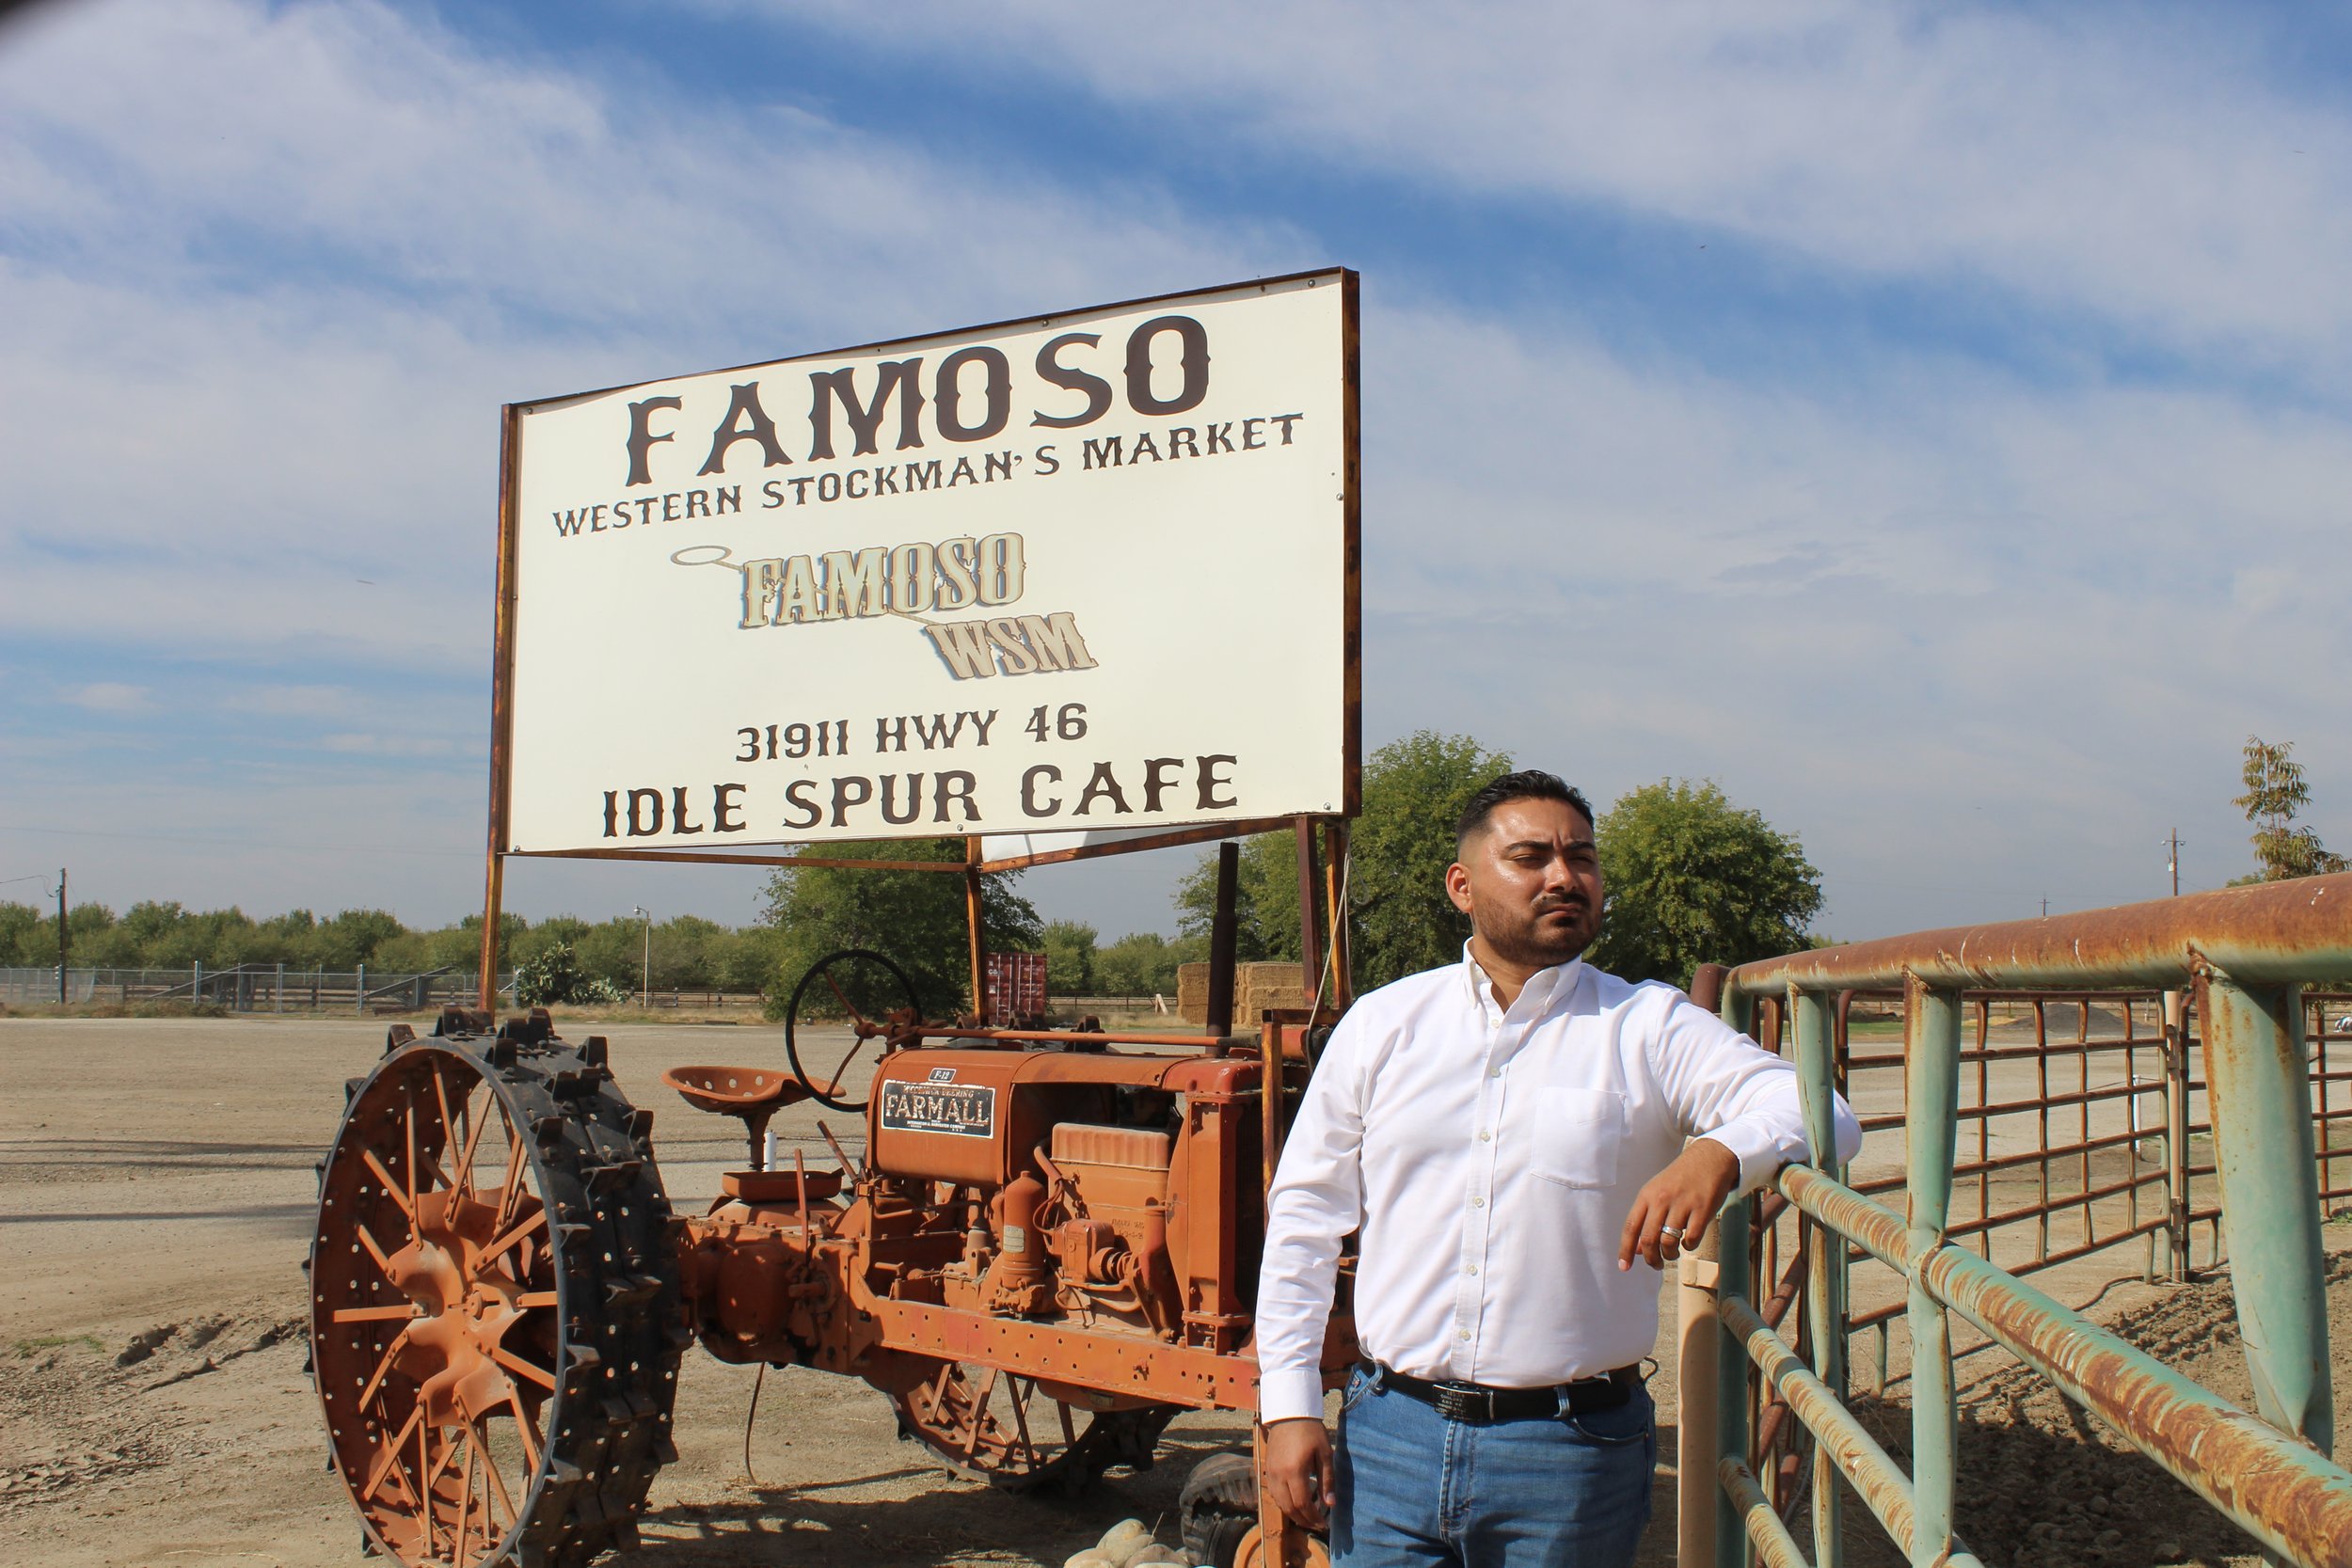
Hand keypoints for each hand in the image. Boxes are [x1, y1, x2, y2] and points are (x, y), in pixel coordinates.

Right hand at [1263, 1417, 1334, 1529]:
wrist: (1289, 1413)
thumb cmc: (1311, 1431)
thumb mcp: (1325, 1454)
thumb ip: (1327, 1480)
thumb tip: (1330, 1504)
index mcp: (1295, 1471)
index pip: (1303, 1504)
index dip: (1313, 1517)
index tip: (1324, 1523)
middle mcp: (1279, 1475)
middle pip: (1289, 1508)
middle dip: (1304, 1520)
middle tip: (1317, 1525)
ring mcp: (1270, 1472)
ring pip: (1279, 1503)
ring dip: (1293, 1514)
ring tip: (1307, 1517)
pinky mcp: (1267, 1469)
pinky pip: (1274, 1493)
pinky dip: (1284, 1503)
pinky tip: (1295, 1504)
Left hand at [1617, 1136, 1739, 1271]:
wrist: (1708, 1159)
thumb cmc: (1680, 1179)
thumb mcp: (1656, 1193)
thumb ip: (1645, 1218)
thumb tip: (1636, 1249)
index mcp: (1646, 1195)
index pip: (1630, 1227)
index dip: (1625, 1250)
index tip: (1624, 1267)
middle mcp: (1661, 1200)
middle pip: (1648, 1239)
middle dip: (1650, 1258)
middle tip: (1656, 1264)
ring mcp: (1682, 1204)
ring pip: (1668, 1242)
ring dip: (1670, 1254)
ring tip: (1673, 1253)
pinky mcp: (1702, 1210)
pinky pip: (1691, 1238)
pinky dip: (1688, 1246)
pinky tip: (1688, 1241)